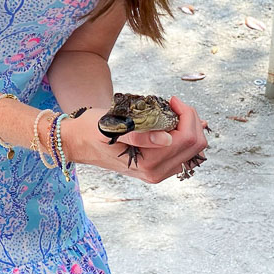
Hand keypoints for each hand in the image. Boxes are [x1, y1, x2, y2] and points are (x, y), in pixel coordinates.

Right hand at [61, 94, 208, 182]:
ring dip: (190, 127)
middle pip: (195, 145)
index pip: (186, 138)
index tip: (170, 100)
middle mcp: (156, 172)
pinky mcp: (158, 168)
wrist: (78, 142)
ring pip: (194, 151)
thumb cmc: (91, 130)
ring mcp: (158, 172)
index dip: (186, 114)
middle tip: (173, 104)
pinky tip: (176, 124)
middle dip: (191, 119)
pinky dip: (186, 137)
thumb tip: (167, 139)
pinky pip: (185, 154)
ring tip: (174, 113)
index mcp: (147, 163)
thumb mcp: (111, 127)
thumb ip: (139, 134)